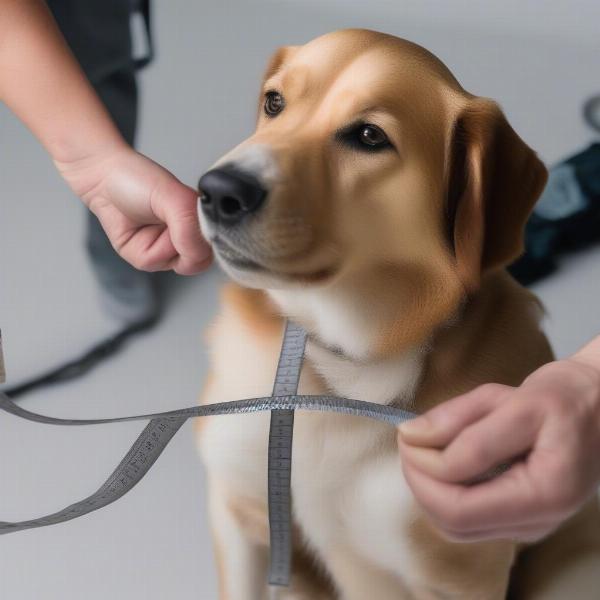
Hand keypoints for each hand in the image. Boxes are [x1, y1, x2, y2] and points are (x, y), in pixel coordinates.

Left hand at [55, 143, 211, 274]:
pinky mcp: (144, 255)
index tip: (193, 225)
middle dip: (183, 243)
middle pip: (199, 261)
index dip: (206, 242)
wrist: (101, 177)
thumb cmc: (138, 179)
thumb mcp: (175, 198)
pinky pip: (151, 264)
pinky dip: (142, 249)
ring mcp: (166, 248)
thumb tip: (197, 256)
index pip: (219, 246)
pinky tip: (137, 229)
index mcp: (202, 221)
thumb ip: (191, 229)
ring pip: (174, 265)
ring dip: (161, 245)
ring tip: (151, 221)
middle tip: (170, 220)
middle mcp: (188, 237)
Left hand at [397, 350, 599, 542]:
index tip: (406, 435)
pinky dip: (441, 491)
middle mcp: (537, 522)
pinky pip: (465, 517)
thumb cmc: (562, 399)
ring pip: (453, 526)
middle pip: (451, 523)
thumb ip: (460, 422)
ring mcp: (526, 524)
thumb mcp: (513, 400)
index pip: (459, 508)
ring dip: (427, 488)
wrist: (595, 407)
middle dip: (419, 481)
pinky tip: (442, 459)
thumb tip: (410, 436)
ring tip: (424, 446)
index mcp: (544, 495)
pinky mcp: (515, 516)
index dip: (422, 472)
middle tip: (409, 440)